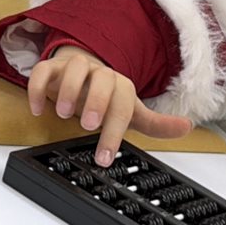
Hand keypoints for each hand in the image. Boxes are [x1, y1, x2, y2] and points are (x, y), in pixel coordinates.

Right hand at [28, 45, 193, 165]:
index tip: (105, 156)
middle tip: (89, 125)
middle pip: (103, 78)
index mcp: (120, 85)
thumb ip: (156, 123)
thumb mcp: (131, 112)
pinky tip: (38, 108)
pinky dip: (38, 87)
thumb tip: (187, 127)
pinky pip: (43, 70)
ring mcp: (74, 68)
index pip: (122, 103)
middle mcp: (99, 73)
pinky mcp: (51, 68)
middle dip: (97, 101)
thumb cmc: (107, 98)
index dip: (115, 129)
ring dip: (68, 90)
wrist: (82, 74)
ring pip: (74, 68)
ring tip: (64, 114)